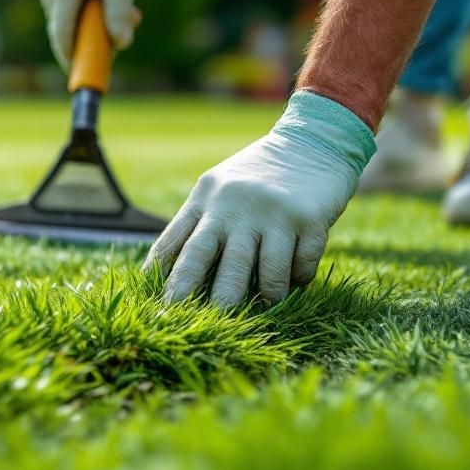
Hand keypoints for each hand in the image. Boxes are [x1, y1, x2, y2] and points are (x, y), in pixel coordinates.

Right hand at [34, 0, 139, 69]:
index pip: (62, 36)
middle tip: (118, 46)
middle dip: (91, 40)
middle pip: (65, 28)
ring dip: (95, 23)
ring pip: (70, 16)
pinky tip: (114, 1)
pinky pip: (70, 3)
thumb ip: (119, 13)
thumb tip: (120, 45)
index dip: (72, 60)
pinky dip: (90, 9)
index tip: (83, 76)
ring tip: (130, 16)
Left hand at [143, 92, 376, 306]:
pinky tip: (297, 278)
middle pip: (210, 260)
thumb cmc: (258, 176)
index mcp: (206, 199)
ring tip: (265, 306)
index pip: (175, 243)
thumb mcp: (219, 190)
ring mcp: (272, 213)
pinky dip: (298, 280)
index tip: (157, 309)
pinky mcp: (309, 219)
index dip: (163, 278)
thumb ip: (197, 224)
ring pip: (264, 274)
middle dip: (201, 298)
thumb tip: (165, 274)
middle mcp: (234, 206)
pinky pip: (301, 267)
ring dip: (265, 298)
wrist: (312, 141)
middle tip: (200, 328)